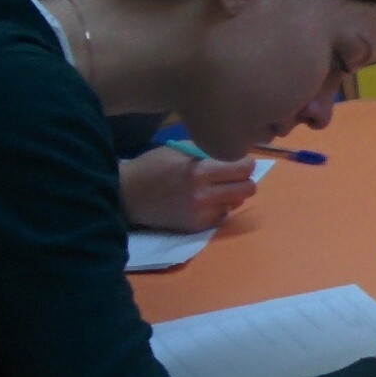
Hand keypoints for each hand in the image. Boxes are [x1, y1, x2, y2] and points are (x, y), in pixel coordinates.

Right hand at [119, 145, 258, 232]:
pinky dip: (219, 207)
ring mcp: (200, 214)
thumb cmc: (153, 166)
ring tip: (214, 188)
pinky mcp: (196, 227)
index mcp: (199, 172)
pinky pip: (222, 215)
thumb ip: (210, 152)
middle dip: (244, 180)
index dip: (245, 163)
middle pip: (248, 189)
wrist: (127, 195)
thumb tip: (237, 154)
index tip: (237, 162)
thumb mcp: (180, 149)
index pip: (244, 169)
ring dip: (231, 195)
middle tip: (231, 176)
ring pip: (237, 203)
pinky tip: (204, 201)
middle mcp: (203, 196)